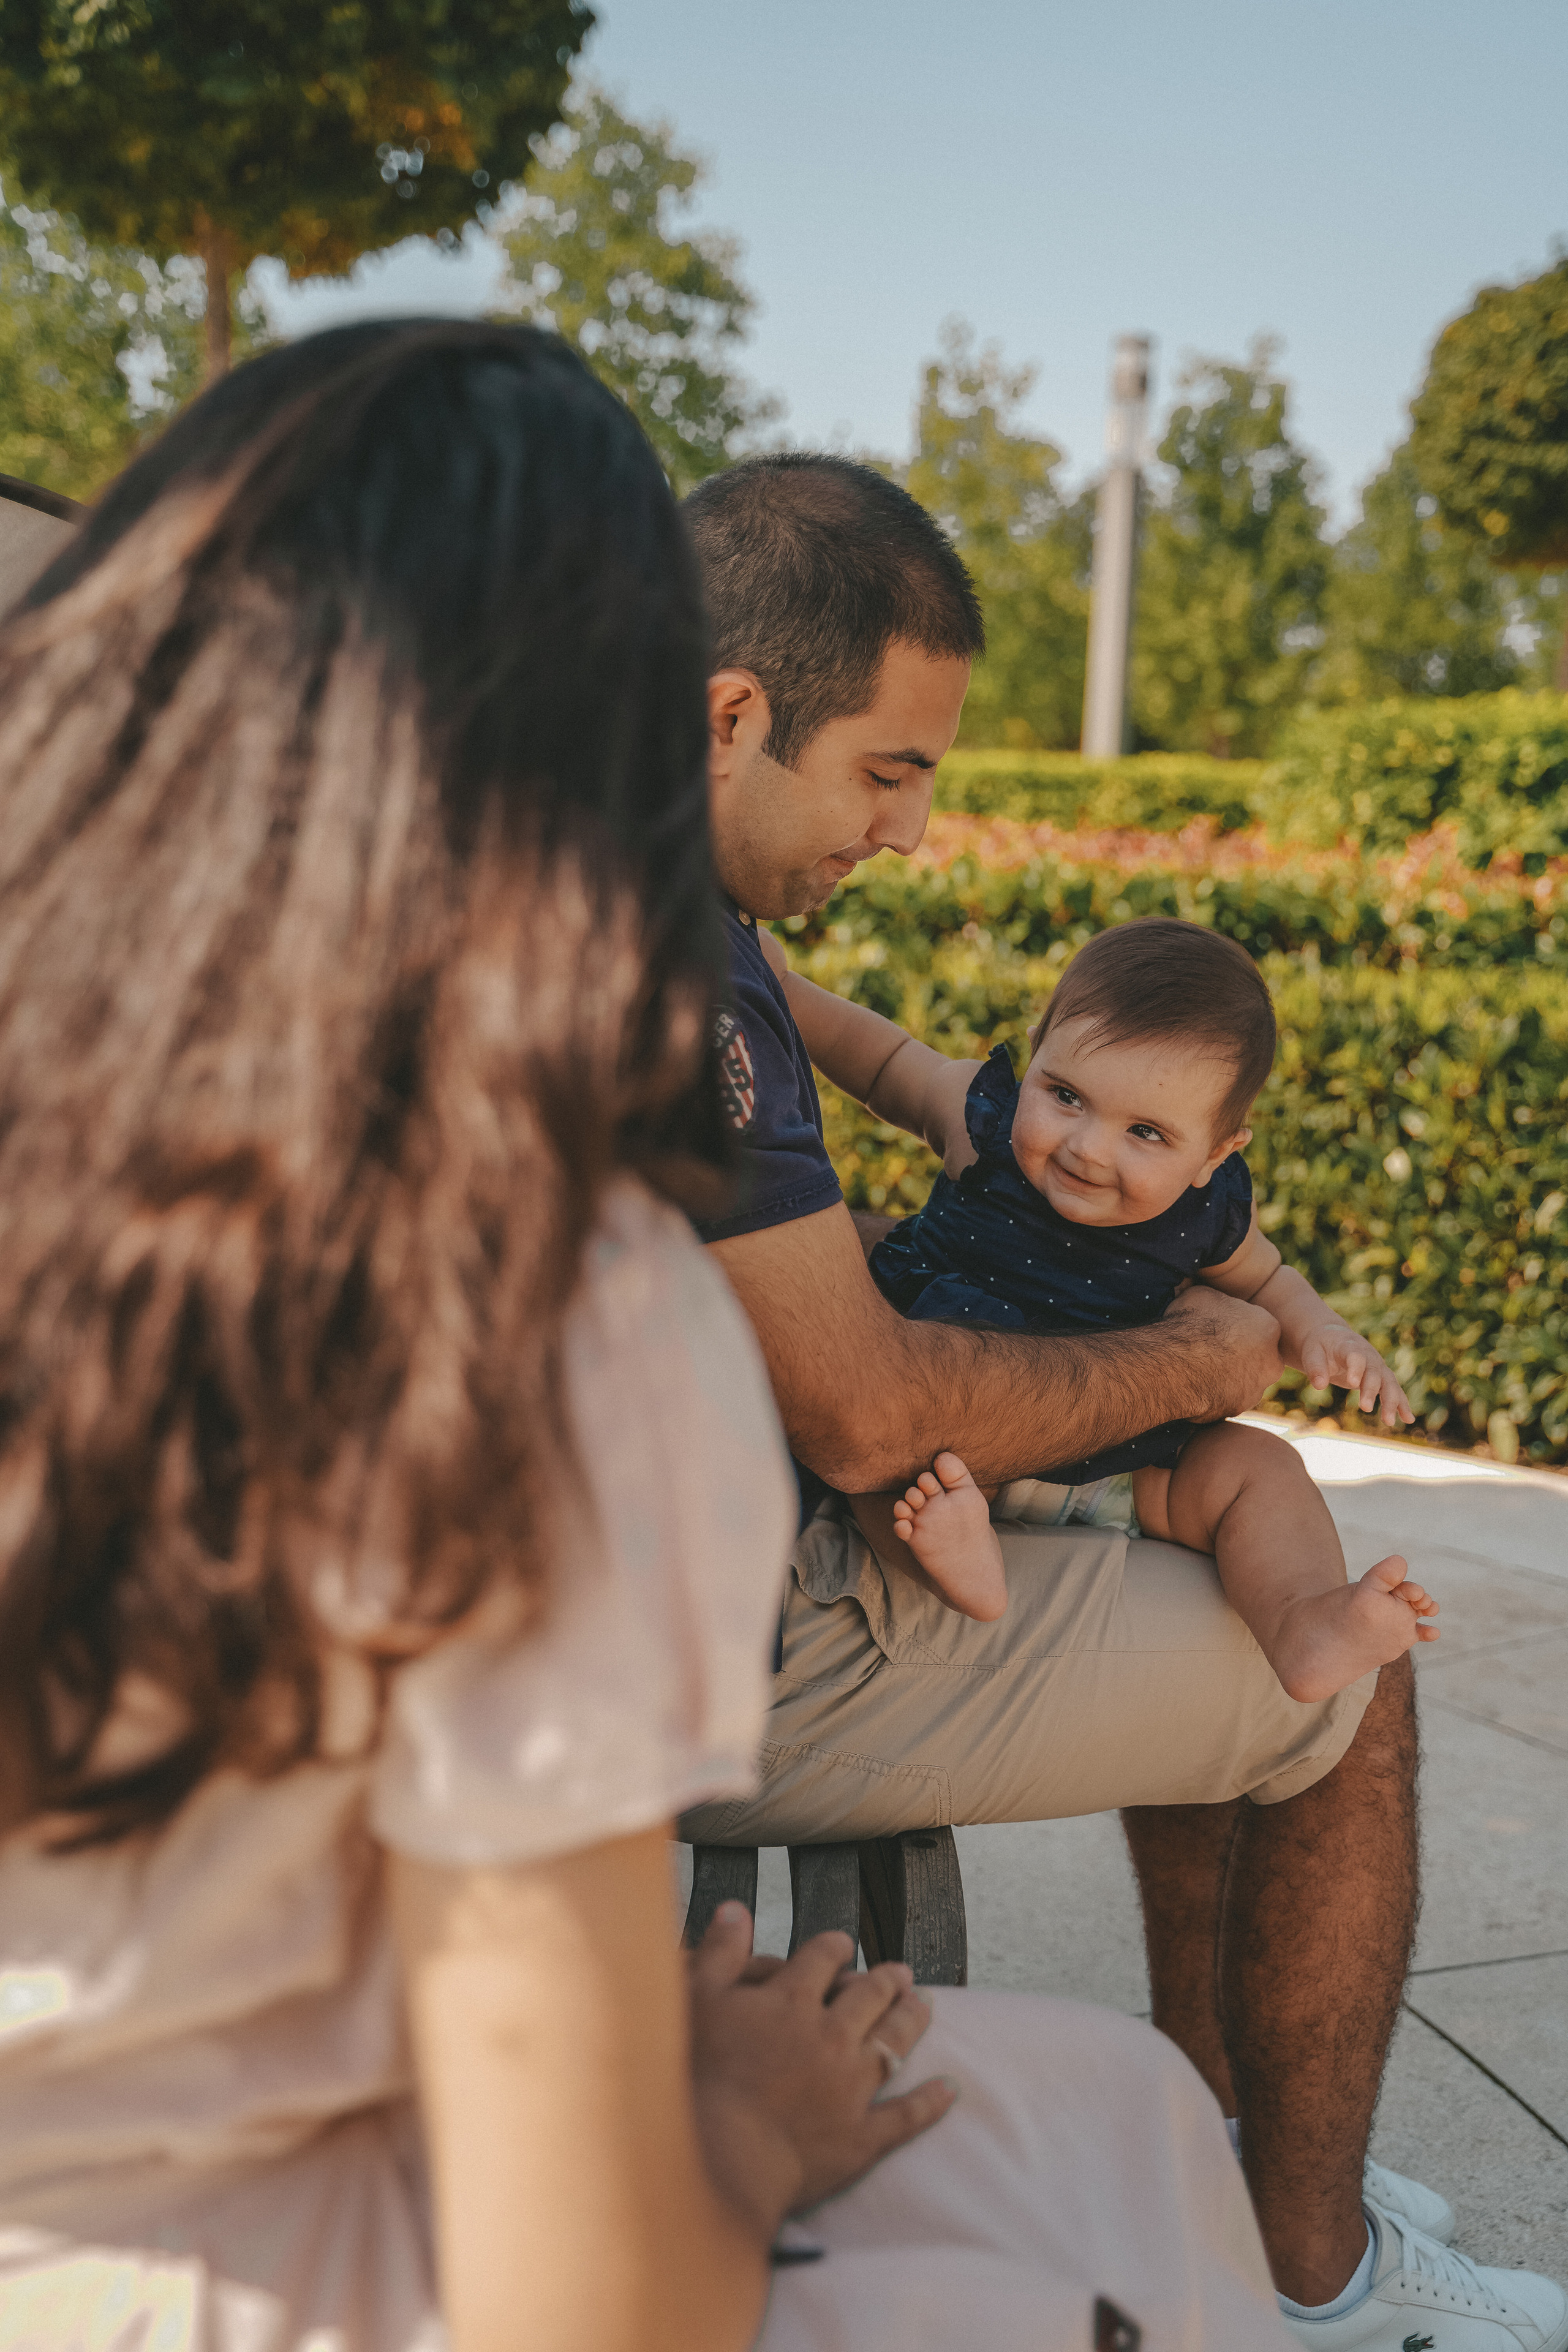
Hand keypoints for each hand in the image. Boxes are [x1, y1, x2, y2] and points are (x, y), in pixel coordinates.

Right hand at [688, 1902, 955, 2235]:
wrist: (721, 2155)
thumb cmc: (699, 2077)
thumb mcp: (696, 1999)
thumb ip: (720, 1951)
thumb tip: (737, 1909)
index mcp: (793, 2001)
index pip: (822, 1960)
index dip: (833, 1948)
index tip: (842, 1944)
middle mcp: (831, 2035)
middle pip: (869, 1996)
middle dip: (885, 1979)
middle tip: (900, 1972)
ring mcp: (851, 2087)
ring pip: (893, 2043)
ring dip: (912, 2020)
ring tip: (924, 2005)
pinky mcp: (859, 2137)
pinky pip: (904, 2115)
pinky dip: (930, 2102)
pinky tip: (949, 2089)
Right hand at [1160, 1283, 1283, 1413]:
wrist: (1174, 1365)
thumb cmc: (1189, 1324)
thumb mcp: (1204, 1295)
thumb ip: (1218, 1303)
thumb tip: (1210, 1303)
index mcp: (1268, 1327)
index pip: (1258, 1326)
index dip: (1236, 1326)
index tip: (1218, 1328)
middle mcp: (1271, 1362)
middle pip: (1258, 1356)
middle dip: (1240, 1354)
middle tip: (1211, 1350)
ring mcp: (1255, 1390)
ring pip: (1243, 1380)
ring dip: (1227, 1375)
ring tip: (1197, 1368)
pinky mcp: (1237, 1410)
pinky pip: (1226, 1399)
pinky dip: (1214, 1393)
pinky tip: (1194, 1384)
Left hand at [1298, 1321, 1413, 1426]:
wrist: (1334, 1338)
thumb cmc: (1320, 1346)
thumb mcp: (1311, 1352)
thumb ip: (1315, 1367)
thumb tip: (1319, 1385)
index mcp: (1349, 1346)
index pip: (1356, 1356)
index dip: (1356, 1368)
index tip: (1353, 1383)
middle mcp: (1368, 1355)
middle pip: (1374, 1371)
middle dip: (1371, 1390)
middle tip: (1365, 1408)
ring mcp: (1377, 1365)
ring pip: (1388, 1382)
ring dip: (1391, 1401)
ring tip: (1389, 1421)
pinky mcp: (1380, 1376)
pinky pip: (1393, 1390)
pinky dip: (1401, 1403)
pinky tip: (1407, 1419)